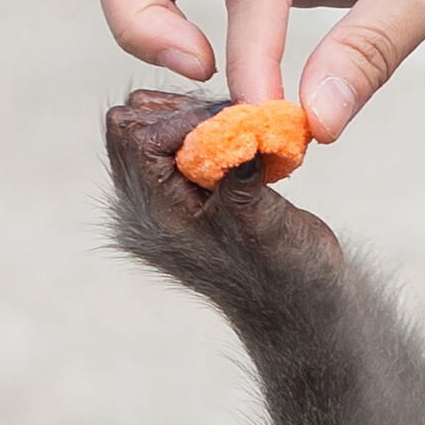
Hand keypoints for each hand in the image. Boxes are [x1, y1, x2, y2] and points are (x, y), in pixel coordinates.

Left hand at [102, 90, 342, 304]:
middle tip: (233, 123)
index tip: (235, 120)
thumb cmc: (289, 274)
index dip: (185, 118)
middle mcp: (139, 212)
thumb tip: (238, 126)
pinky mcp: (166, 199)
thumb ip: (244, 179)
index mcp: (156, 219)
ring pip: (142, 129)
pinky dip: (197, 132)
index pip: (138, 139)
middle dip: (180, 112)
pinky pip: (163, 143)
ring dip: (188, 118)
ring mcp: (149, 207)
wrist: (296, 312)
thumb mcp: (270, 225)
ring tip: (237, 136)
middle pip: (127, 128)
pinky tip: (236, 148)